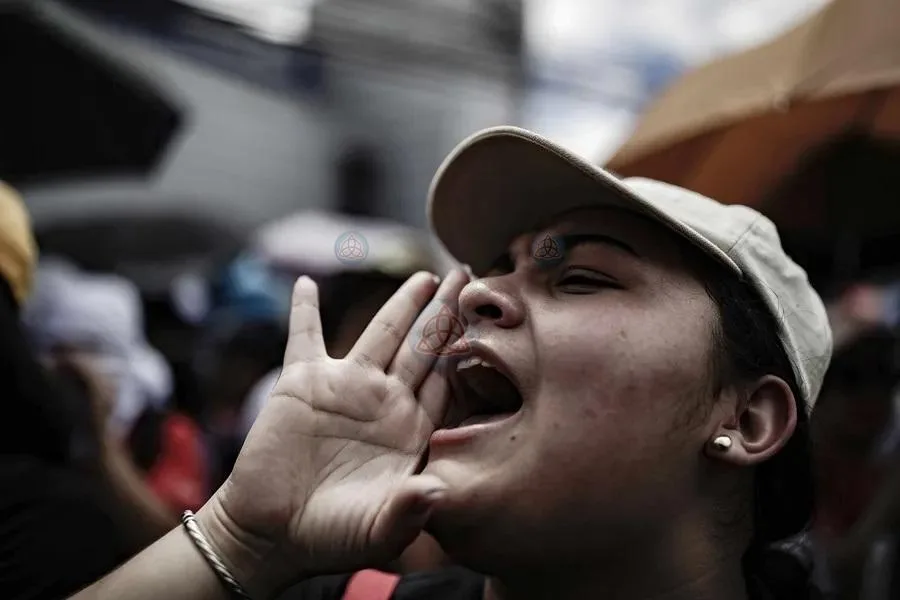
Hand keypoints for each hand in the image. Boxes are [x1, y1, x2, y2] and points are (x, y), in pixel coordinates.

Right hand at [199, 269, 469, 596]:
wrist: (273, 535)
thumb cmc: (331, 537)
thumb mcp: (376, 530)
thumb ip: (407, 512)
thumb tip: (435, 492)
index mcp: (411, 429)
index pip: (447, 379)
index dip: (466, 348)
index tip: (489, 318)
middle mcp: (384, 400)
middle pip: (423, 345)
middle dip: (445, 311)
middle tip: (467, 275)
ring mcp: (344, 387)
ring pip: (381, 331)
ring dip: (402, 302)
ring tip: (425, 276)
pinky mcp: (302, 384)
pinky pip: (304, 337)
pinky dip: (304, 310)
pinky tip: (305, 284)